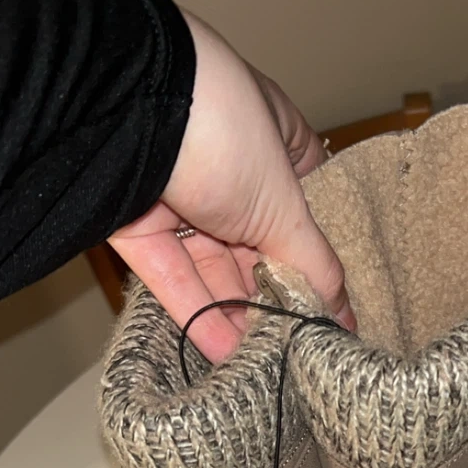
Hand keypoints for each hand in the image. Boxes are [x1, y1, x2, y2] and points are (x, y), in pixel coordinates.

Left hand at [109, 11, 351, 362]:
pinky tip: (225, 352)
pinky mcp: (136, 225)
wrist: (124, 105)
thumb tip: (343, 314)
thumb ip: (314, 265)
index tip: (333, 306)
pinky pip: (172, 276)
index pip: (304, 208)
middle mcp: (226, 169)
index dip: (318, 258)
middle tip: (298, 346)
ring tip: (264, 361)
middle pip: (259, 248)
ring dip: (238, 316)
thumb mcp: (286, 204)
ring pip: (214, 269)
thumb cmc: (223, 130)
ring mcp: (178, 197)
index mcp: (272, 143)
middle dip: (275, 297)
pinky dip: (197, 313)